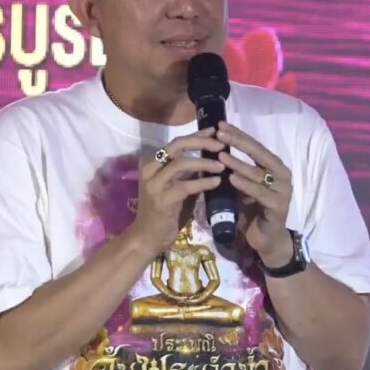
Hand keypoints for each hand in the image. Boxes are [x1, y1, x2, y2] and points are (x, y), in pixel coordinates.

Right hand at [129, 127, 225, 257]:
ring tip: (222, 165)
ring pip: (181, 164)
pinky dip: (203, 182)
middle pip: (178, 146)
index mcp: (153, 162)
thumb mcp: (177, 187)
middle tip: (221, 145)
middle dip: (201, 142)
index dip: (198, 135)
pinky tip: (217, 181)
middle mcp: (150, 169)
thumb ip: (189, 173)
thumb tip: (214, 158)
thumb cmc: (165, 212)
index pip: (178, 142)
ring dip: (204, 163)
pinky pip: (185, 186)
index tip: (216, 131)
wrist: (147, 238)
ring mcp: (154, 184)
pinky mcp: (161, 200)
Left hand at [215, 122, 294, 266]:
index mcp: (275, 166)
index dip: (238, 135)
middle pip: (259, 153)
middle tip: (220, 133)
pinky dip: (245, 185)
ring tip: (220, 155)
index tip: (220, 125)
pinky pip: (260, 193)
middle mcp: (282, 175)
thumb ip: (236, 169)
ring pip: (258, 173)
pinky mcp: (278, 207)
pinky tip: (231, 178)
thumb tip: (214, 149)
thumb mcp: (244, 186)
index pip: (255, 146)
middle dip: (239, 142)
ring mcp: (282, 191)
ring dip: (238, 163)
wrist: (267, 239)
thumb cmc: (254, 210)